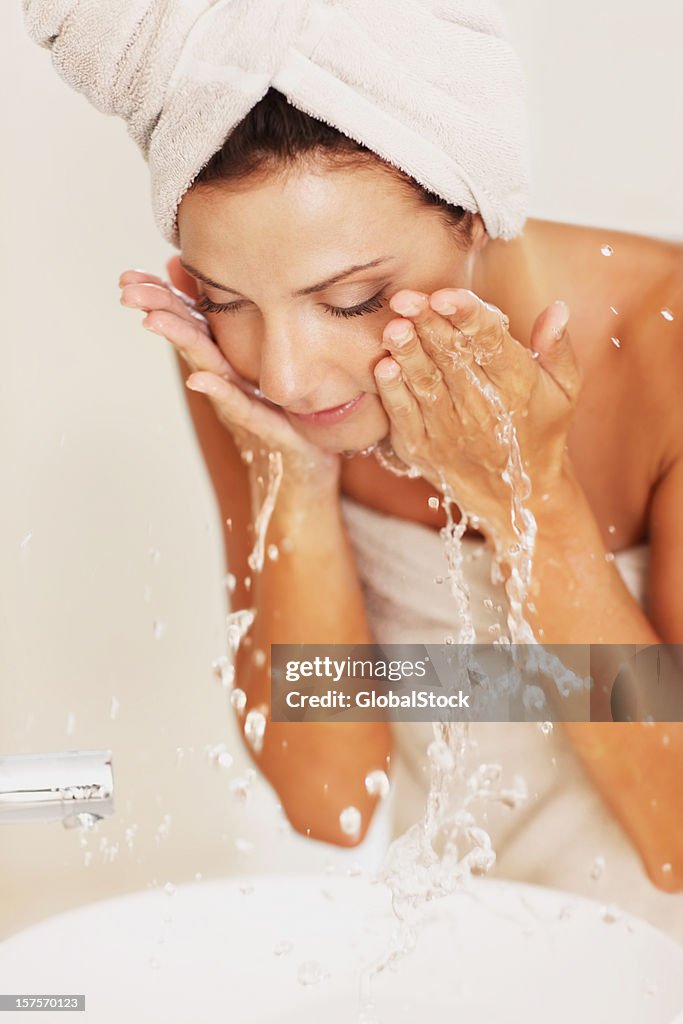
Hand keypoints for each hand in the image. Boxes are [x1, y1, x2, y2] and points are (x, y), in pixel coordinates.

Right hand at [118, 257, 339, 490]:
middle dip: (159, 312)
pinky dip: (218, 392)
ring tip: (153, 319)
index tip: (127, 277)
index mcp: (227, 359)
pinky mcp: (267, 426)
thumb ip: (229, 329)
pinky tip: (198, 378)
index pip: (190, 321)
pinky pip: (241, 407)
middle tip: (127, 291)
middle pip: (191, 338)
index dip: (160, 298)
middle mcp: (228, 380)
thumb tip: (198, 284)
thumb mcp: (256, 364)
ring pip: (207, 367)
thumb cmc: (281, 413)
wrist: (307, 467)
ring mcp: (243, 402)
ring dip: (181, 342)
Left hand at [373, 288, 581, 542]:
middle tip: (405, 297)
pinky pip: (405, 416)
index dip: (467, 317)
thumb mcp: (564, 391)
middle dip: (427, 325)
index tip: (445, 295)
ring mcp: (449, 430)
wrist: (515, 495)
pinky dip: (393, 392)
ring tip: (393, 326)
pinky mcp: (422, 447)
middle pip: (451, 358)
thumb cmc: (540, 429)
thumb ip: (558, 348)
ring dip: (407, 354)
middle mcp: (482, 408)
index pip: (490, 343)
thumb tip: (557, 307)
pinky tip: (383, 367)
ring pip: (425, 384)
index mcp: (517, 385)